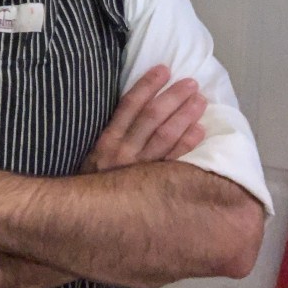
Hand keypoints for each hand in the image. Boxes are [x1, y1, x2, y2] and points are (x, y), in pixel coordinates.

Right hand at [81, 64, 205, 173]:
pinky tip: (200, 130)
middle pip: (152, 117)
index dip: (147, 85)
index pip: (129, 105)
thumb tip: (138, 106)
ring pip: (166, 136)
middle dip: (173, 97)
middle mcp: (124, 152)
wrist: (88, 218)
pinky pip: (175, 161)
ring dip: (185, 116)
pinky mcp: (153, 185)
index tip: (163, 69)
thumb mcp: (96, 155)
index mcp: (108, 141)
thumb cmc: (95, 182)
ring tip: (200, 100)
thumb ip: (114, 134)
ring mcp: (140, 170)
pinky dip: (187, 144)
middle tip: (191, 83)